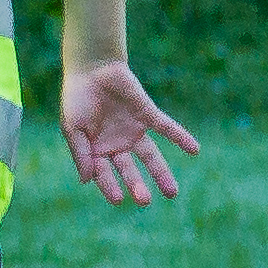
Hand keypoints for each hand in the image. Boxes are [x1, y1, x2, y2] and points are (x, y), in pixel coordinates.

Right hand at [57, 59, 199, 204]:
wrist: (93, 67)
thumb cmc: (77, 98)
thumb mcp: (72, 128)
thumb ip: (80, 153)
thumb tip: (86, 181)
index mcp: (97, 150)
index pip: (104, 174)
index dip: (110, 186)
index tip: (119, 200)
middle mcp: (117, 144)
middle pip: (130, 170)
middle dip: (137, 185)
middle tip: (145, 201)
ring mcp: (134, 131)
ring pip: (151, 156)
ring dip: (161, 173)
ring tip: (172, 193)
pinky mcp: (148, 115)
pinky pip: (167, 128)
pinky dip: (180, 138)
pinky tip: (194, 150)